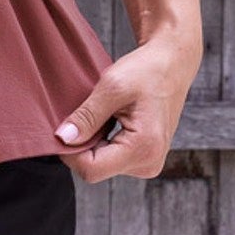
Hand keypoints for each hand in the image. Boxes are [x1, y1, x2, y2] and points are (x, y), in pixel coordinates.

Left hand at [53, 33, 201, 183]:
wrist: (171, 64)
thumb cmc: (147, 71)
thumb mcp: (112, 87)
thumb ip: (87, 116)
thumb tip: (63, 138)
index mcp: (144, 148)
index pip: (91, 169)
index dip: (70, 152)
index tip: (63, 127)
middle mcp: (150, 163)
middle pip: (96, 169)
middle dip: (82, 144)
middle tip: (84, 114)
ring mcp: (149, 162)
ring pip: (102, 164)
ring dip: (93, 141)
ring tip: (102, 114)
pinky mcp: (146, 157)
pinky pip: (112, 158)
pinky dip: (103, 141)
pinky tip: (110, 120)